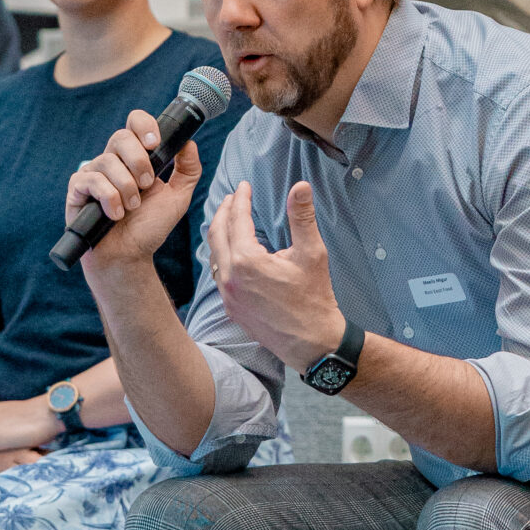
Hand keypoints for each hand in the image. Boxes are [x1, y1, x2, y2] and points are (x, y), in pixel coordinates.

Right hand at [67, 113, 200, 269]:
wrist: (129, 256)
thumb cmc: (149, 227)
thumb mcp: (177, 198)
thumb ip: (188, 170)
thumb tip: (189, 141)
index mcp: (134, 156)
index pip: (135, 123)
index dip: (144, 125)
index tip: (156, 143)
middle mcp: (112, 160)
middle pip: (121, 136)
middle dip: (139, 162)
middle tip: (147, 186)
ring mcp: (93, 173)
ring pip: (108, 161)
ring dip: (126, 188)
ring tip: (132, 208)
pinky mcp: (77, 189)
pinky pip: (92, 180)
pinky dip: (109, 198)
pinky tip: (114, 215)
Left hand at [208, 180, 345, 370]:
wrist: (313, 344)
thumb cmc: (315, 299)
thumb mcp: (311, 253)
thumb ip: (302, 217)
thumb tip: (300, 186)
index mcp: (247, 261)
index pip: (237, 220)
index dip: (241, 199)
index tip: (244, 186)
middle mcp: (230, 278)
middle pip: (217, 234)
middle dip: (224, 211)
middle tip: (233, 197)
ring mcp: (228, 296)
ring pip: (214, 256)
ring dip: (220, 234)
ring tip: (229, 220)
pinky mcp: (231, 309)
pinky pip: (219, 275)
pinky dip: (222, 257)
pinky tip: (232, 253)